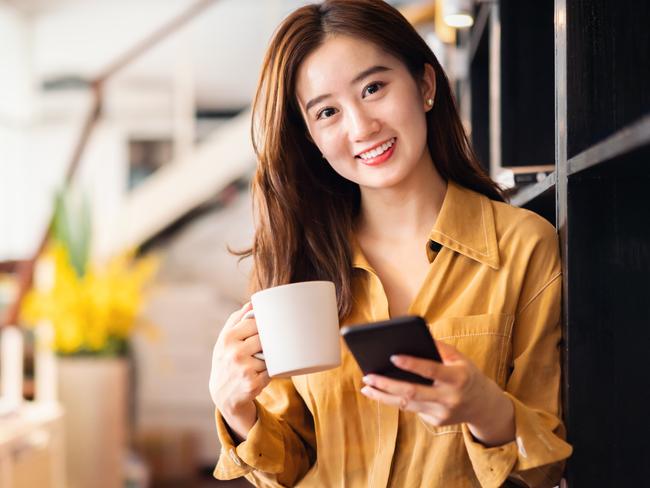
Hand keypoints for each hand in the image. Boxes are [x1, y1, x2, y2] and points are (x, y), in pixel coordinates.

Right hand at [209, 302, 269, 421]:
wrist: (222, 394)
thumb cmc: (226, 360)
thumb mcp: (225, 339)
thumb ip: (237, 319)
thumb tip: (252, 303)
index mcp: (227, 338)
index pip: (255, 323)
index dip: (262, 326)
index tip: (264, 330)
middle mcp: (234, 353)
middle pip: (264, 339)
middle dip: (267, 343)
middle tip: (264, 347)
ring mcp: (244, 369)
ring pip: (270, 355)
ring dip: (270, 358)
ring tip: (259, 362)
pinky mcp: (253, 384)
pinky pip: (272, 371)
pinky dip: (270, 372)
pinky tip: (260, 374)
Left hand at [360, 340, 514, 445]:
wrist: (484, 406)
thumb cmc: (466, 374)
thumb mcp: (459, 358)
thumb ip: (438, 348)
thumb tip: (412, 337)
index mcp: (458, 378)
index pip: (431, 370)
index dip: (412, 364)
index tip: (392, 356)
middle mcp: (450, 398)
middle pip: (412, 393)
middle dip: (386, 384)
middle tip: (367, 376)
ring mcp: (442, 413)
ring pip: (407, 405)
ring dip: (383, 396)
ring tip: (366, 386)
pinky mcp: (436, 422)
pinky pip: (414, 409)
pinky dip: (398, 400)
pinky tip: (383, 392)